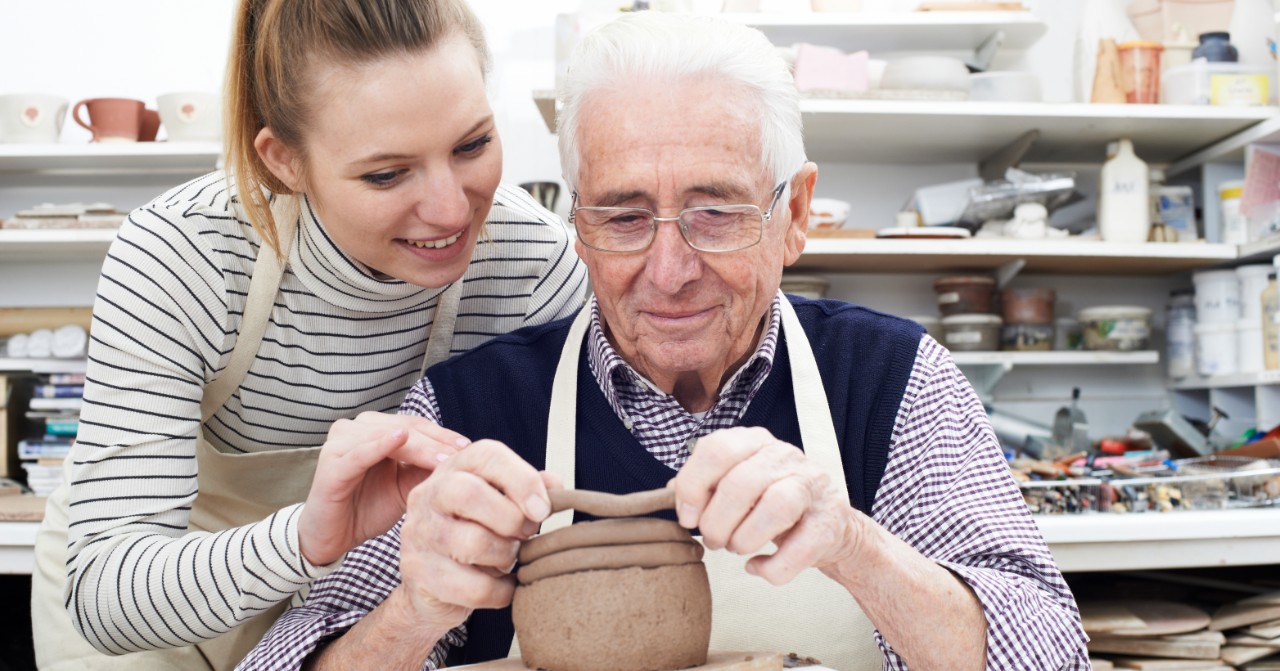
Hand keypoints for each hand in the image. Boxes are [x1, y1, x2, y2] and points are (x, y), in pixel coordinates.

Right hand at [299, 412, 471, 565]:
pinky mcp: (331, 463)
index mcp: (377, 430)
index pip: (418, 426)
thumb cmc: (368, 509)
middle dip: (437, 441)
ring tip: (444, 457)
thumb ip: (426, 469)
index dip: (444, 435)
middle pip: (407, 428)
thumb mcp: (406, 488)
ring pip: (388, 436)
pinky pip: (359, 452)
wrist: (332, 538)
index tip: (472, 448)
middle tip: (464, 453)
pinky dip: (379, 445)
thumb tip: (465, 459)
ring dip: (418, 446)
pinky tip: (400, 438)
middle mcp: (358, 429)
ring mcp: (341, 442)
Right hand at [398, 440, 558, 628]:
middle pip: (469, 493)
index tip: (543, 509)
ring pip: (473, 542)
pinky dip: (500, 591)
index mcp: (455, 468)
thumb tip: (555, 485)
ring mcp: (418, 532)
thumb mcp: (502, 504)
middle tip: (526, 534)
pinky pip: (473, 586)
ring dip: (506, 555)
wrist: (433, 585)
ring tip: (509, 557)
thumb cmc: (474, 534)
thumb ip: (530, 489)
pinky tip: (503, 585)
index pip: (486, 456)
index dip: (522, 479)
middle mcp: (429, 494)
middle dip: (511, 518)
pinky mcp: (418, 571)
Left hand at [672, 426, 863, 585]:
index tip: (688, 517)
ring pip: (776, 506)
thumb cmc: (770, 504)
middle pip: (741, 483)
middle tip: (713, 541)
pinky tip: (758, 566)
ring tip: (736, 549)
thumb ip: (703, 485)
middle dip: (716, 522)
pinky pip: (799, 549)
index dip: (693, 486)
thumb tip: (670, 493)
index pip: (716, 448)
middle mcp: (786, 455)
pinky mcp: (830, 523)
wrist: (828, 526)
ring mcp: (812, 487)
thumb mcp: (736, 484)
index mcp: (755, 441)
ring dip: (744, 539)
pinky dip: (772, 567)